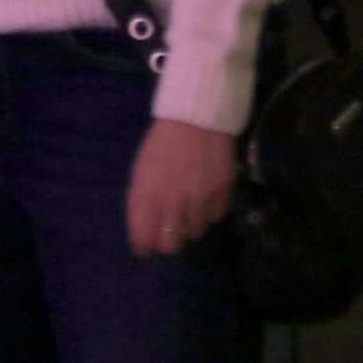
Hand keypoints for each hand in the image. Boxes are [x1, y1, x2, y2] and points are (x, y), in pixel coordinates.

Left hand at [126, 118, 235, 256]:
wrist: (197, 117)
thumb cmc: (163, 143)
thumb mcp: (142, 170)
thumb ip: (140, 203)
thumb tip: (143, 234)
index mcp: (147, 196)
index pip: (143, 239)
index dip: (144, 245)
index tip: (146, 244)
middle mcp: (172, 203)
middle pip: (171, 246)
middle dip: (168, 240)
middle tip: (170, 227)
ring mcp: (199, 199)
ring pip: (195, 232)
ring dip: (190, 222)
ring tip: (190, 203)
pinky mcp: (222, 193)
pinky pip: (215, 217)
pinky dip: (210, 210)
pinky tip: (206, 195)